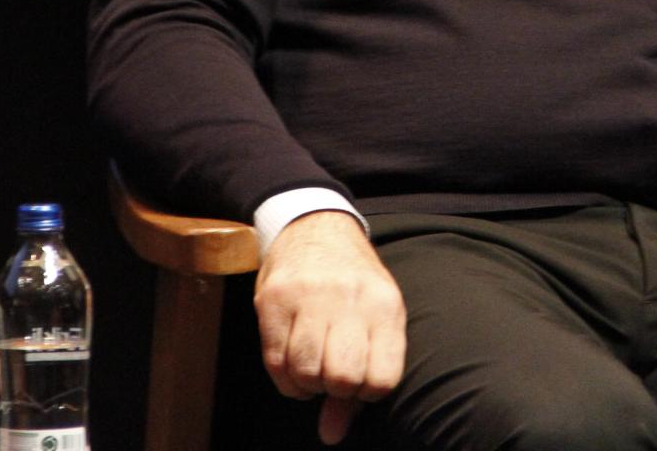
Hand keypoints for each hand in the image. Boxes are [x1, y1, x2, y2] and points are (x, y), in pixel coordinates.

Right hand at [254, 209, 407, 444]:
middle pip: (342, 378)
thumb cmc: (354, 283)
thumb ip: (364, 378)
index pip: (383, 378)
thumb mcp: (375, 319)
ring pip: (304, 372)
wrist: (314, 227)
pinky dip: (284, 377)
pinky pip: (274, 362)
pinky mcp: (272, 300)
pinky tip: (294, 364)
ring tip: (313, 366)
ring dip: (307, 384)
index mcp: (384, 305)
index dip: (368, 393)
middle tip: (333, 373)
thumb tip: (333, 435)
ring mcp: (308, 297)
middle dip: (335, 389)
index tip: (361, 380)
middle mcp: (348, 298)